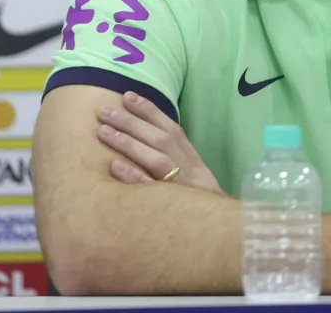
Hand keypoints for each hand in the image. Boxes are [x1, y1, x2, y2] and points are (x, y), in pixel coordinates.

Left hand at [95, 91, 223, 195]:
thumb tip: (149, 144)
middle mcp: (190, 169)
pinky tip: (113, 167)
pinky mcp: (175, 207)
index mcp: (194, 160)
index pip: (172, 129)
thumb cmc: (203, 207)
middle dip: (132, 121)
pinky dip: (134, 178)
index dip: (151, 111)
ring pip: (155, 159)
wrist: (227, 236)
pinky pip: (152, 190)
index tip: (129, 95)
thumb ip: (177, 163)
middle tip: (105, 109)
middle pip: (160, 139)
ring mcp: (182, 187)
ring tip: (103, 131)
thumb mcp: (196, 181)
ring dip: (129, 143)